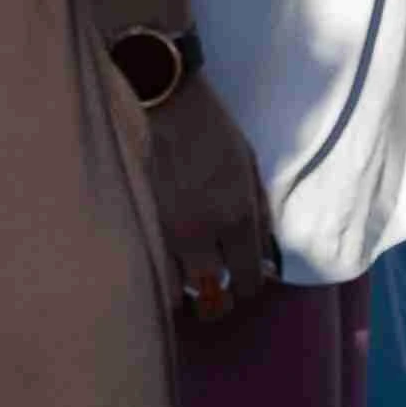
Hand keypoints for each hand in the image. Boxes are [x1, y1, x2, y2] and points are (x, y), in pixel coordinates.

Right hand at [141, 74, 281, 323]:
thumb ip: (259, 212)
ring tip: (192, 280)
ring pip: (177, 291)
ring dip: (188, 290)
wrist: (166, 108)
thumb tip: (265, 252)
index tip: (249, 281)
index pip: (248, 278)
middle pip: (213, 295)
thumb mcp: (251, 168)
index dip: (251, 286)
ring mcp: (165, 234)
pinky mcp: (140, 227)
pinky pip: (152, 270)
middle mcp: (201, 235)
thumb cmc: (215, 132)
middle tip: (222, 289)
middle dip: (221, 298)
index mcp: (236, 217)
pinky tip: (168, 265)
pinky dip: (161, 276)